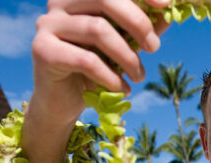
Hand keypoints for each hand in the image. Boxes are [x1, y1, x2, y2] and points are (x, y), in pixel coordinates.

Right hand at [30, 0, 169, 123]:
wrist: (62, 103)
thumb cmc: (95, 69)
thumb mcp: (123, 45)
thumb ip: (141, 27)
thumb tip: (168, 12)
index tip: (166, 5)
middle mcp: (58, 3)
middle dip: (137, 22)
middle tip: (153, 47)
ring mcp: (47, 25)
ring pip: (97, 30)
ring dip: (126, 56)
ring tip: (139, 76)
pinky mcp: (42, 50)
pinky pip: (85, 59)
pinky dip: (110, 76)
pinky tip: (122, 88)